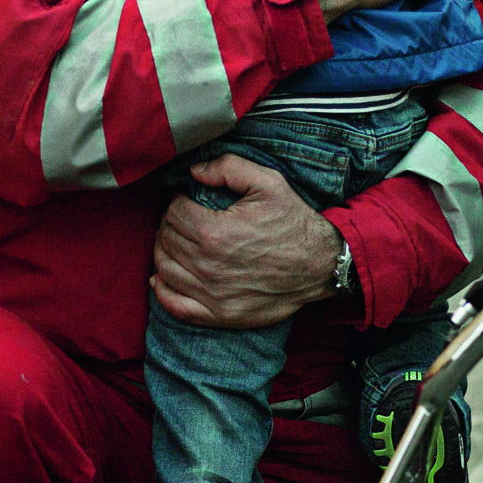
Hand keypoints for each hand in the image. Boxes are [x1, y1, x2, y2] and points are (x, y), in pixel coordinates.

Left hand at [152, 154, 344, 328]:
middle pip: (167, 240)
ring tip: (178, 242)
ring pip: (164, 269)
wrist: (320, 265)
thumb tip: (193, 172)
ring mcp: (212, 294)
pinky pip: (175, 305)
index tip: (188, 201)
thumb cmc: (293, 222)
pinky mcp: (219, 315)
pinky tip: (162, 277)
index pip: (173, 213)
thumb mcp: (268, 182)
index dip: (178, 202)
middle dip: (170, 224)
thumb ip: (227, 168)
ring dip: (164, 251)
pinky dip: (162, 290)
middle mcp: (208, 266)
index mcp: (214, 232)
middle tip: (184, 219)